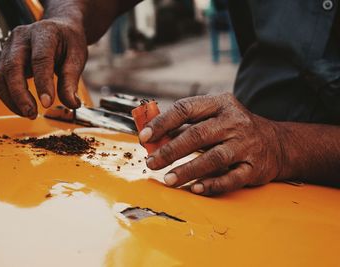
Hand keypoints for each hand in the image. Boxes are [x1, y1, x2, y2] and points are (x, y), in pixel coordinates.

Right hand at [0, 19, 86, 118]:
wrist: (58, 29)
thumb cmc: (67, 41)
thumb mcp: (77, 57)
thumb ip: (71, 80)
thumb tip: (71, 103)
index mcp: (44, 33)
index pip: (40, 59)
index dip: (42, 83)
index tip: (47, 104)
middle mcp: (21, 37)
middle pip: (12, 67)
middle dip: (20, 95)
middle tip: (32, 113)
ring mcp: (9, 47)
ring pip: (0, 76)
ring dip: (12, 99)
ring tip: (29, 113)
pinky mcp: (3, 59)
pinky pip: (0, 81)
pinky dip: (9, 97)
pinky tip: (22, 107)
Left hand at [139, 94, 283, 195]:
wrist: (277, 143)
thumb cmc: (235, 128)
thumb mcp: (214, 116)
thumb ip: (185, 125)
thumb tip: (153, 138)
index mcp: (220, 104)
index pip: (186, 109)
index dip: (163, 123)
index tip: (144, 136)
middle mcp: (234, 122)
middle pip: (197, 135)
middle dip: (170, 150)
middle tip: (151, 162)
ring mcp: (246, 144)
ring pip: (213, 158)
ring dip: (188, 170)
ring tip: (168, 179)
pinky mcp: (254, 166)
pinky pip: (231, 178)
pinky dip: (212, 184)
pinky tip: (195, 188)